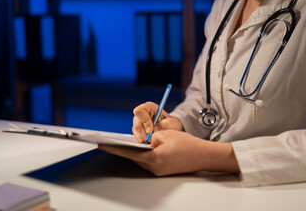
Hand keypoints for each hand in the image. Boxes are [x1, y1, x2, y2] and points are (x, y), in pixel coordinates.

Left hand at [98, 130, 239, 175]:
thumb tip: (143, 141)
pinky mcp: (163, 171)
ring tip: (130, 142)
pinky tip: (146, 147)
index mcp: (154, 158)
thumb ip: (151, 137)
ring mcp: (159, 171)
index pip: (129, 153)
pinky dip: (146, 154)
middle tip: (114, 141)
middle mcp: (155, 168)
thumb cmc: (187, 144)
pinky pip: (150, 161)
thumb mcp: (166, 134)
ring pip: (142, 159)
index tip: (102, 145)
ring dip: (137, 151)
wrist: (203, 155)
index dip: (114, 148)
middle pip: (135, 157)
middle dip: (127, 149)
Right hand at [132, 102, 183, 142]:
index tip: (151, 130)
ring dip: (147, 138)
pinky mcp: (137, 132)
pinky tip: (153, 139)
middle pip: (137, 125)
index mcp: (148, 107)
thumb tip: (151, 131)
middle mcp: (141, 115)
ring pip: (137, 134)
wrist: (171, 129)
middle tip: (155, 137)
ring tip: (156, 137)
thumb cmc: (171, 124)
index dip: (144, 121)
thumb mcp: (171, 123)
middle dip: (146, 134)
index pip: (139, 111)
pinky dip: (146, 141)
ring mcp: (137, 123)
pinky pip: (138, 139)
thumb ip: (162, 125)